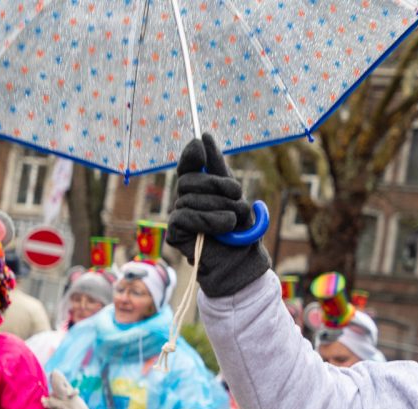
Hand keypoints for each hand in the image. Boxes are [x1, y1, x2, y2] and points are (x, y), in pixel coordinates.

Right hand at [167, 133, 269, 297]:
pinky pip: (185, 216)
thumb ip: (220, 170)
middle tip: (238, 195)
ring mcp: (179, 216)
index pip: (188, 164)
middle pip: (189, 179)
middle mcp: (186, 200)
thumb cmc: (241, 232)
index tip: (201, 141)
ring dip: (219, 207)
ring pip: (188, 197)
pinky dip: (209, 220)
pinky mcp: (175, 233)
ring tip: (234, 221)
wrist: (243, 263)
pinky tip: (224, 227)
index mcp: (200, 189)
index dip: (192, 153)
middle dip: (217, 184)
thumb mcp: (235, 197)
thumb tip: (204, 137)